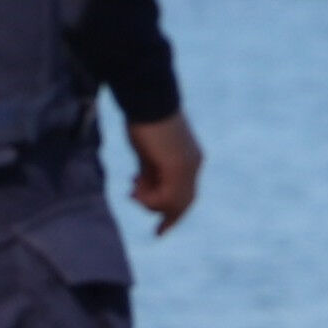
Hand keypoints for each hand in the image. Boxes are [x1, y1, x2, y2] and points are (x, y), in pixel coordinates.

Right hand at [128, 117, 207, 233]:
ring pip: (173, 203)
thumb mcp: (147, 152)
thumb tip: (143, 189)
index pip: (186, 194)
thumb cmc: (143, 119)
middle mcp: (194, 164)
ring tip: (133, 189)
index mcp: (190, 158)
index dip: (173, 211)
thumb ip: (150, 172)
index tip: (160, 229)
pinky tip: (135, 188)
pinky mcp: (177, 167)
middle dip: (163, 214)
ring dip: (149, 202)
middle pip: (182, 203)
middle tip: (148, 220)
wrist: (147, 98)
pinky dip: (149, 198)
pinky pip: (166, 197)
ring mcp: (188, 167)